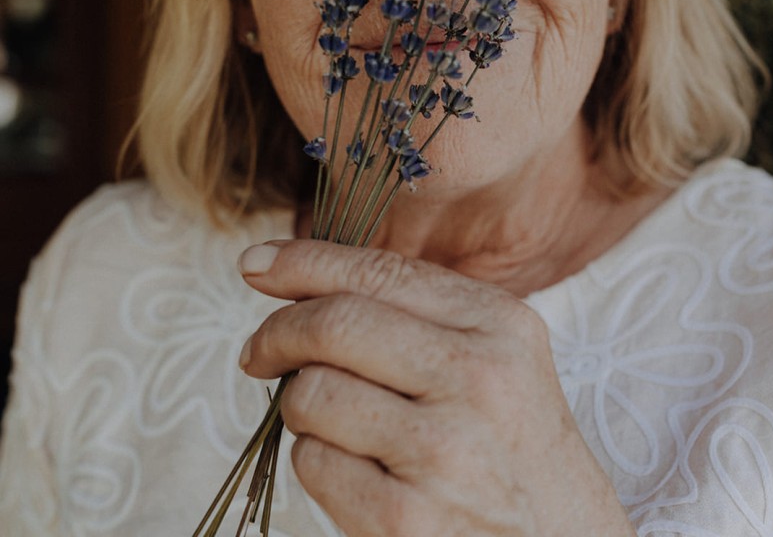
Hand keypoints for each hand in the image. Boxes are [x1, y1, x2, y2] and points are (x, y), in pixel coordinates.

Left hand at [238, 240, 634, 536]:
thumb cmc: (514, 449)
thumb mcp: (498, 361)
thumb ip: (417, 315)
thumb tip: (298, 277)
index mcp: (499, 324)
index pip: (380, 272)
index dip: (304, 261)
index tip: (257, 264)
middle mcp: (476, 376)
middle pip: (333, 324)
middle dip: (277, 333)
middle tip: (259, 353)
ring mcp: (440, 448)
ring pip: (311, 394)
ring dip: (301, 409)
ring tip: (338, 426)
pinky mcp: (403, 515)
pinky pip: (313, 463)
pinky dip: (318, 463)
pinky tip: (360, 472)